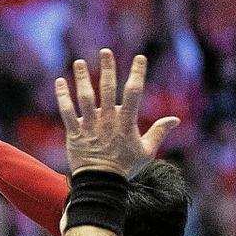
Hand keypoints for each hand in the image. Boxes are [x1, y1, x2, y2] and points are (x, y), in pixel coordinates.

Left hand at [54, 49, 179, 177]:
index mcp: (126, 122)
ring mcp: (90, 126)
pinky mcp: (74, 133)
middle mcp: (107, 120)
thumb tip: (175, 119)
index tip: (139, 58)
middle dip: (108, 69)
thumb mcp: (147, 151)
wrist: (101, 184)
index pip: (134, 93)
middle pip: (107, 89)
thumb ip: (159, 132)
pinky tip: (59, 82)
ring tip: (79, 62)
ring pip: (85, 97)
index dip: (137, 74)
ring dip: (82, 78)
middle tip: (105, 51)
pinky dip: (62, 96)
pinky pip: (66, 112)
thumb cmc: (125, 168)